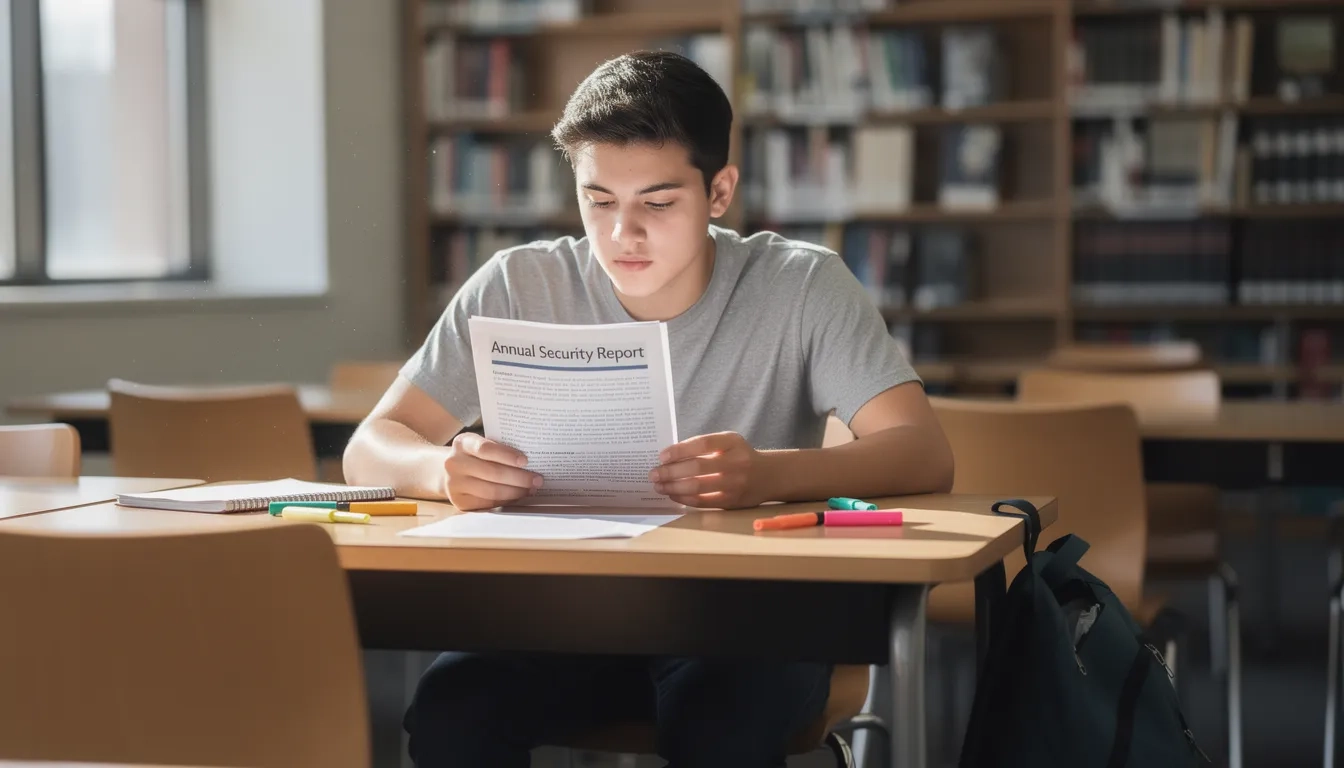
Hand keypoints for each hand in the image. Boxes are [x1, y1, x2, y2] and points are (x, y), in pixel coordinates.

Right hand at [442, 432, 541, 510]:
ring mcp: (454, 484)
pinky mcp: (460, 502)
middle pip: (493, 473)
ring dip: (516, 491)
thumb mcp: (480, 444)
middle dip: (519, 477)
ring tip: (530, 489)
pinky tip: (517, 497)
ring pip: (492, 491)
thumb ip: (499, 448)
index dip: (507, 455)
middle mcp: (454, 463)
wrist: (449, 471)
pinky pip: (488, 503)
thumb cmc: (474, 456)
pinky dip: (506, 501)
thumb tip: (531, 461)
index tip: (525, 460)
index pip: (486, 449)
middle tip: (537, 479)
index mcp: (463, 443)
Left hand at [649, 432, 770, 508]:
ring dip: (673, 487)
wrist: (768, 475)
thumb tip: (669, 457)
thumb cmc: (739, 456)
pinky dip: (684, 499)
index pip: (702, 444)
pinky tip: (673, 495)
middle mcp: (736, 463)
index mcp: (732, 442)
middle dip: (670, 472)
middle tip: (654, 474)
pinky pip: (702, 502)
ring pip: (697, 487)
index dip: (679, 450)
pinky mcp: (732, 501)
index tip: (662, 456)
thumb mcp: (728, 442)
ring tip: (659, 486)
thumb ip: (704, 445)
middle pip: (697, 468)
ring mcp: (735, 484)